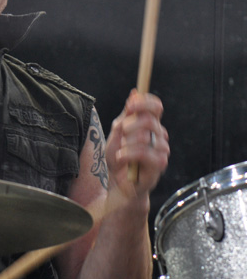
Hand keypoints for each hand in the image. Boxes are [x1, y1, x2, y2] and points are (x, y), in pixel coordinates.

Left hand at [106, 89, 169, 203]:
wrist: (119, 184)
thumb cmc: (119, 158)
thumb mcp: (117, 134)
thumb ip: (125, 115)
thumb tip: (134, 94)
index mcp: (151, 125)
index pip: (156, 107)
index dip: (145, 102)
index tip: (131, 105)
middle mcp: (160, 136)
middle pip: (148, 119)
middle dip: (129, 126)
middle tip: (121, 135)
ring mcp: (162, 150)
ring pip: (144, 136)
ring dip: (126, 144)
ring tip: (121, 152)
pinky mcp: (159, 165)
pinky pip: (143, 152)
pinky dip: (127, 154)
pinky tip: (121, 158)